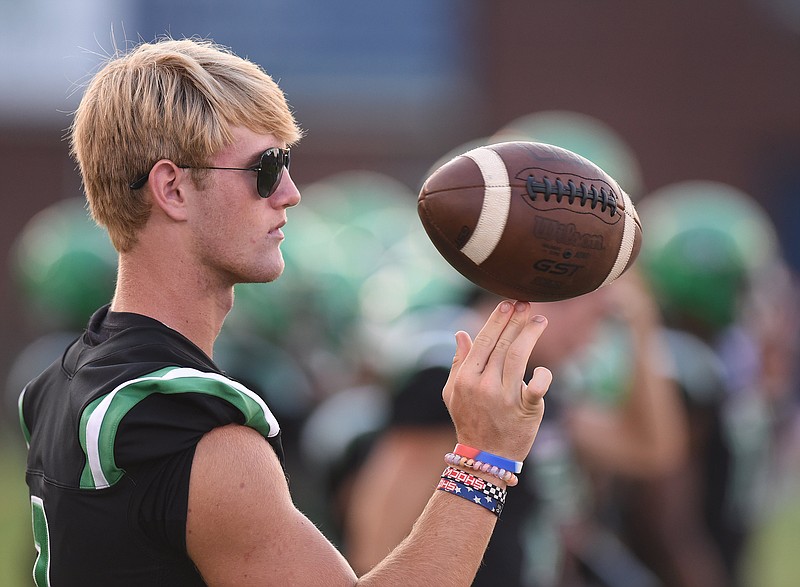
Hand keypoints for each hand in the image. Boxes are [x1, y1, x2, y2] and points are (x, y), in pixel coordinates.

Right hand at [442, 300, 551, 460]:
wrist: (486, 457)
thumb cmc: (470, 421)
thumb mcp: (454, 393)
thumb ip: (458, 362)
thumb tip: (461, 333)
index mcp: (466, 378)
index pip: (482, 341)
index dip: (496, 321)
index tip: (507, 304)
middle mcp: (483, 385)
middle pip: (502, 344)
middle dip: (515, 321)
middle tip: (526, 304)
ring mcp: (504, 398)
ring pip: (518, 357)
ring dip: (530, 335)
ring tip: (540, 320)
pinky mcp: (525, 410)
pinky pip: (537, 387)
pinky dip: (542, 376)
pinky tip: (543, 369)